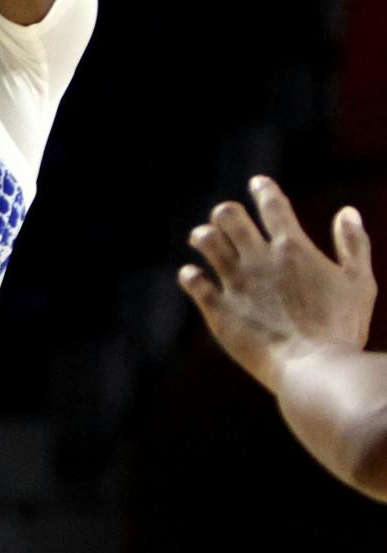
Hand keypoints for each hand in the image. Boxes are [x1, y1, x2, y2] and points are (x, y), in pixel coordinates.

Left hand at [180, 176, 376, 390]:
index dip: (264, 189)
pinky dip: (191, 276)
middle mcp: (259, 259)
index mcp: (293, 249)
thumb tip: (348, 211)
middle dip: (227, 213)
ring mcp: (236, 282)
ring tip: (205, 239)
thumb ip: (354, 245)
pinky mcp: (218, 308)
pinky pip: (192, 281)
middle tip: (229, 220)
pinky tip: (195, 277)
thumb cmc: (342, 329)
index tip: (258, 183)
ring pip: (205, 240)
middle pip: (228, 215)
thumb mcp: (360, 284)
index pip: (272, 204)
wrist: (316, 369)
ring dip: (203, 237)